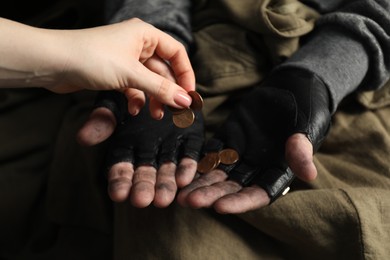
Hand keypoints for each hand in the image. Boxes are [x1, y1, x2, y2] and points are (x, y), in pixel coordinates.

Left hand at [0, 18, 193, 112]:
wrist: (52, 62)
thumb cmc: (91, 58)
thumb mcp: (131, 74)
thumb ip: (160, 88)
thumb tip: (185, 101)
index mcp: (145, 35)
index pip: (176, 53)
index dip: (185, 74)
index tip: (189, 95)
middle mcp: (137, 45)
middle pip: (163, 69)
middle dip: (168, 91)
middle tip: (174, 111)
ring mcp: (125, 59)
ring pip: (148, 80)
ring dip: (153, 98)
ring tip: (155, 115)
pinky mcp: (114, 72)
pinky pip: (133, 86)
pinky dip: (136, 98)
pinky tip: (134, 109)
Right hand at [78, 91, 203, 207]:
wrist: (160, 73)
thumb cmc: (131, 88)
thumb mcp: (114, 100)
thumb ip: (103, 118)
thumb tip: (83, 139)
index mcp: (128, 145)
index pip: (122, 168)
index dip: (120, 181)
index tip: (118, 194)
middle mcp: (149, 149)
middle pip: (146, 172)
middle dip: (144, 187)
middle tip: (142, 200)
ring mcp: (170, 145)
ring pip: (167, 168)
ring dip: (166, 183)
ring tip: (164, 199)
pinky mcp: (190, 138)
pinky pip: (189, 154)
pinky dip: (187, 166)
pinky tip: (185, 178)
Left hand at [177, 68, 330, 212]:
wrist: (294, 85)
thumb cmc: (308, 107)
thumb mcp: (307, 127)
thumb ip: (301, 149)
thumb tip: (309, 175)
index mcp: (278, 171)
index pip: (259, 193)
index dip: (240, 202)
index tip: (220, 207)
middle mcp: (258, 167)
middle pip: (232, 187)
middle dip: (212, 194)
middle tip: (189, 201)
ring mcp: (241, 153)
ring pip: (218, 173)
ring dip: (200, 182)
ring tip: (180, 193)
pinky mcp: (229, 138)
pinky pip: (212, 152)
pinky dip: (199, 160)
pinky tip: (181, 168)